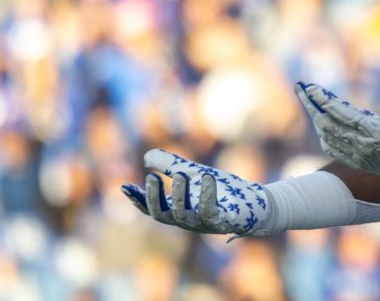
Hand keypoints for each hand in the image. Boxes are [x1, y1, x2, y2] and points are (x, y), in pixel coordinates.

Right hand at [121, 149, 273, 237]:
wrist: (255, 202)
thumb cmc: (222, 191)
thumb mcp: (193, 173)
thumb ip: (170, 165)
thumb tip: (146, 156)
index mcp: (177, 210)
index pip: (152, 208)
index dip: (138, 199)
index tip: (124, 186)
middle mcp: (187, 220)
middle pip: (164, 215)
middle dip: (155, 198)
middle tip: (151, 177)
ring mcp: (205, 224)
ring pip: (186, 216)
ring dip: (181, 194)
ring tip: (181, 173)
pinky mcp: (225, 222)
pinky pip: (213, 212)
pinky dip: (208, 195)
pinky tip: (207, 177)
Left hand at [295, 59, 379, 188]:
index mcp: (377, 131)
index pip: (342, 113)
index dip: (324, 100)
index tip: (311, 87)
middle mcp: (365, 145)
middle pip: (329, 123)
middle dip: (313, 104)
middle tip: (300, 88)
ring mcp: (362, 156)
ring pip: (329, 136)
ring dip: (316, 118)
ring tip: (308, 101)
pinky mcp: (362, 163)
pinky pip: (336, 150)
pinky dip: (325, 136)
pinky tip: (321, 125)